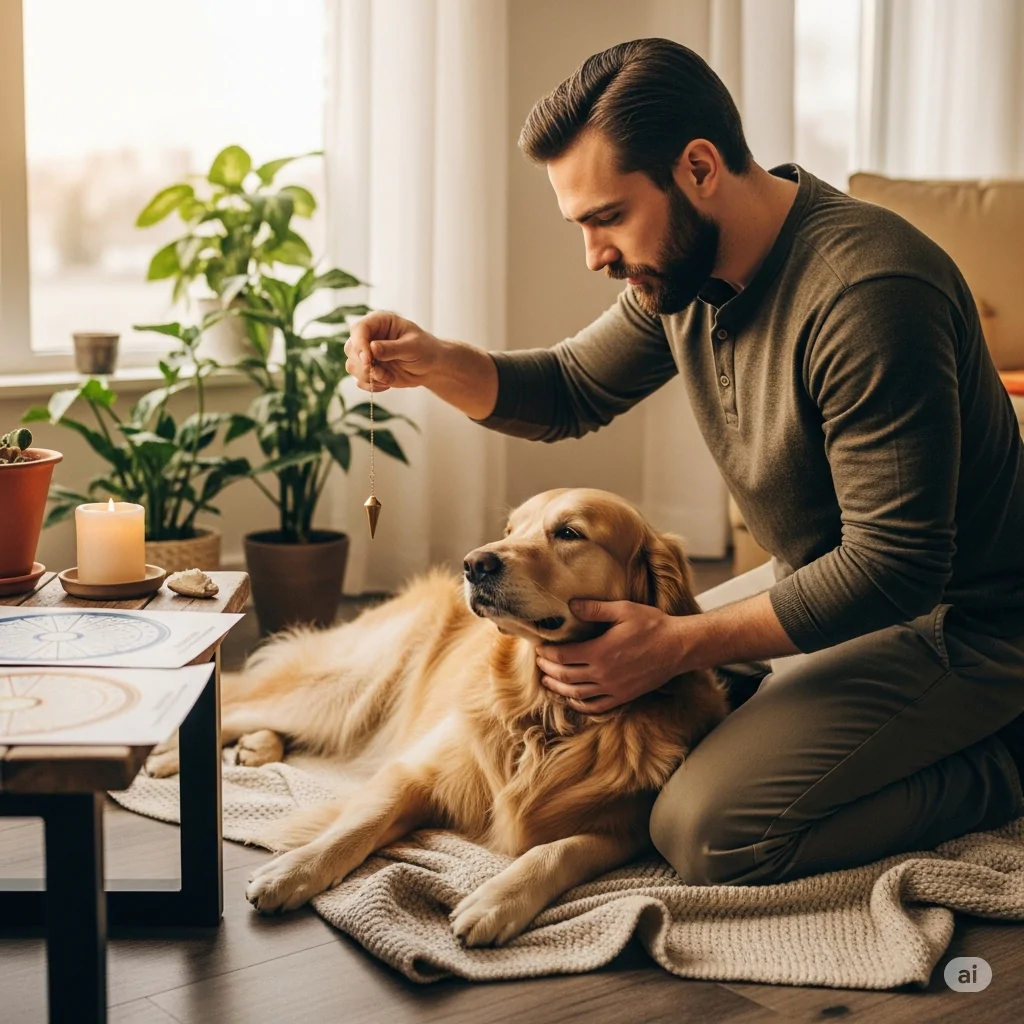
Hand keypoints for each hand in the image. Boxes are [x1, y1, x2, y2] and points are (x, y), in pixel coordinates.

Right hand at [344, 310, 442, 392]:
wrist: (431, 367)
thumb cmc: (425, 350)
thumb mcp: (413, 347)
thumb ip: (392, 348)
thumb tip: (372, 348)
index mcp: (379, 322)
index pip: (359, 329)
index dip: (359, 344)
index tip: (368, 359)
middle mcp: (369, 336)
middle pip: (351, 348)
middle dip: (363, 364)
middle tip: (380, 373)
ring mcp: (367, 354)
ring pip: (352, 365)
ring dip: (369, 376)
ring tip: (388, 378)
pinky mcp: (369, 369)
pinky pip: (360, 380)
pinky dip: (372, 386)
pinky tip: (387, 383)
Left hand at [536, 599, 688, 713]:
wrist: (678, 647)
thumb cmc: (652, 625)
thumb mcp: (623, 609)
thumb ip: (594, 608)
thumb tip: (570, 605)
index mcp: (600, 652)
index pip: (562, 657)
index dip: (547, 654)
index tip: (539, 648)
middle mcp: (603, 674)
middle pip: (565, 677)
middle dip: (548, 670)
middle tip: (539, 663)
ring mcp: (613, 688)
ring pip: (576, 694)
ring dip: (558, 688)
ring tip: (547, 681)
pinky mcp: (623, 696)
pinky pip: (595, 706)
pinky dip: (579, 704)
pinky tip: (572, 698)